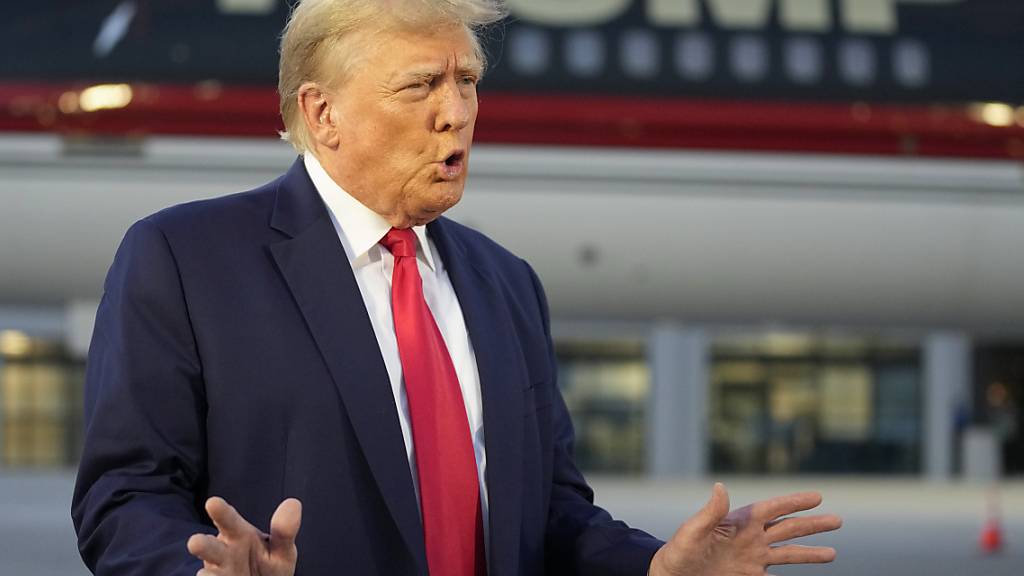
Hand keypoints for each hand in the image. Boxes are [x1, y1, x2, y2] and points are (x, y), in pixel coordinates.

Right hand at [187, 497, 301, 575]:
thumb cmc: (268, 564)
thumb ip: (285, 530)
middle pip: (209, 548)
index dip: (220, 512)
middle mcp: (222, 554)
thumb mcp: (281, 549)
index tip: (212, 502)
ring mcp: (217, 575)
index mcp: (237, 535)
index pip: (228, 520)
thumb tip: (294, 503)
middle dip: (202, 545)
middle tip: (195, 542)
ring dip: (207, 575)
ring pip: (208, 574)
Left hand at [649, 483, 840, 575]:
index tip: (817, 496)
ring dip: (810, 552)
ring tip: (833, 553)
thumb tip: (720, 486)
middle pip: (788, 529)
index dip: (794, 502)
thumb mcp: (692, 531)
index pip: (773, 509)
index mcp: (739, 523)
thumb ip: (710, 512)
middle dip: (813, 524)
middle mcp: (750, 538)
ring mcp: (752, 559)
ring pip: (788, 553)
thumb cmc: (677, 552)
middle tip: (838, 520)